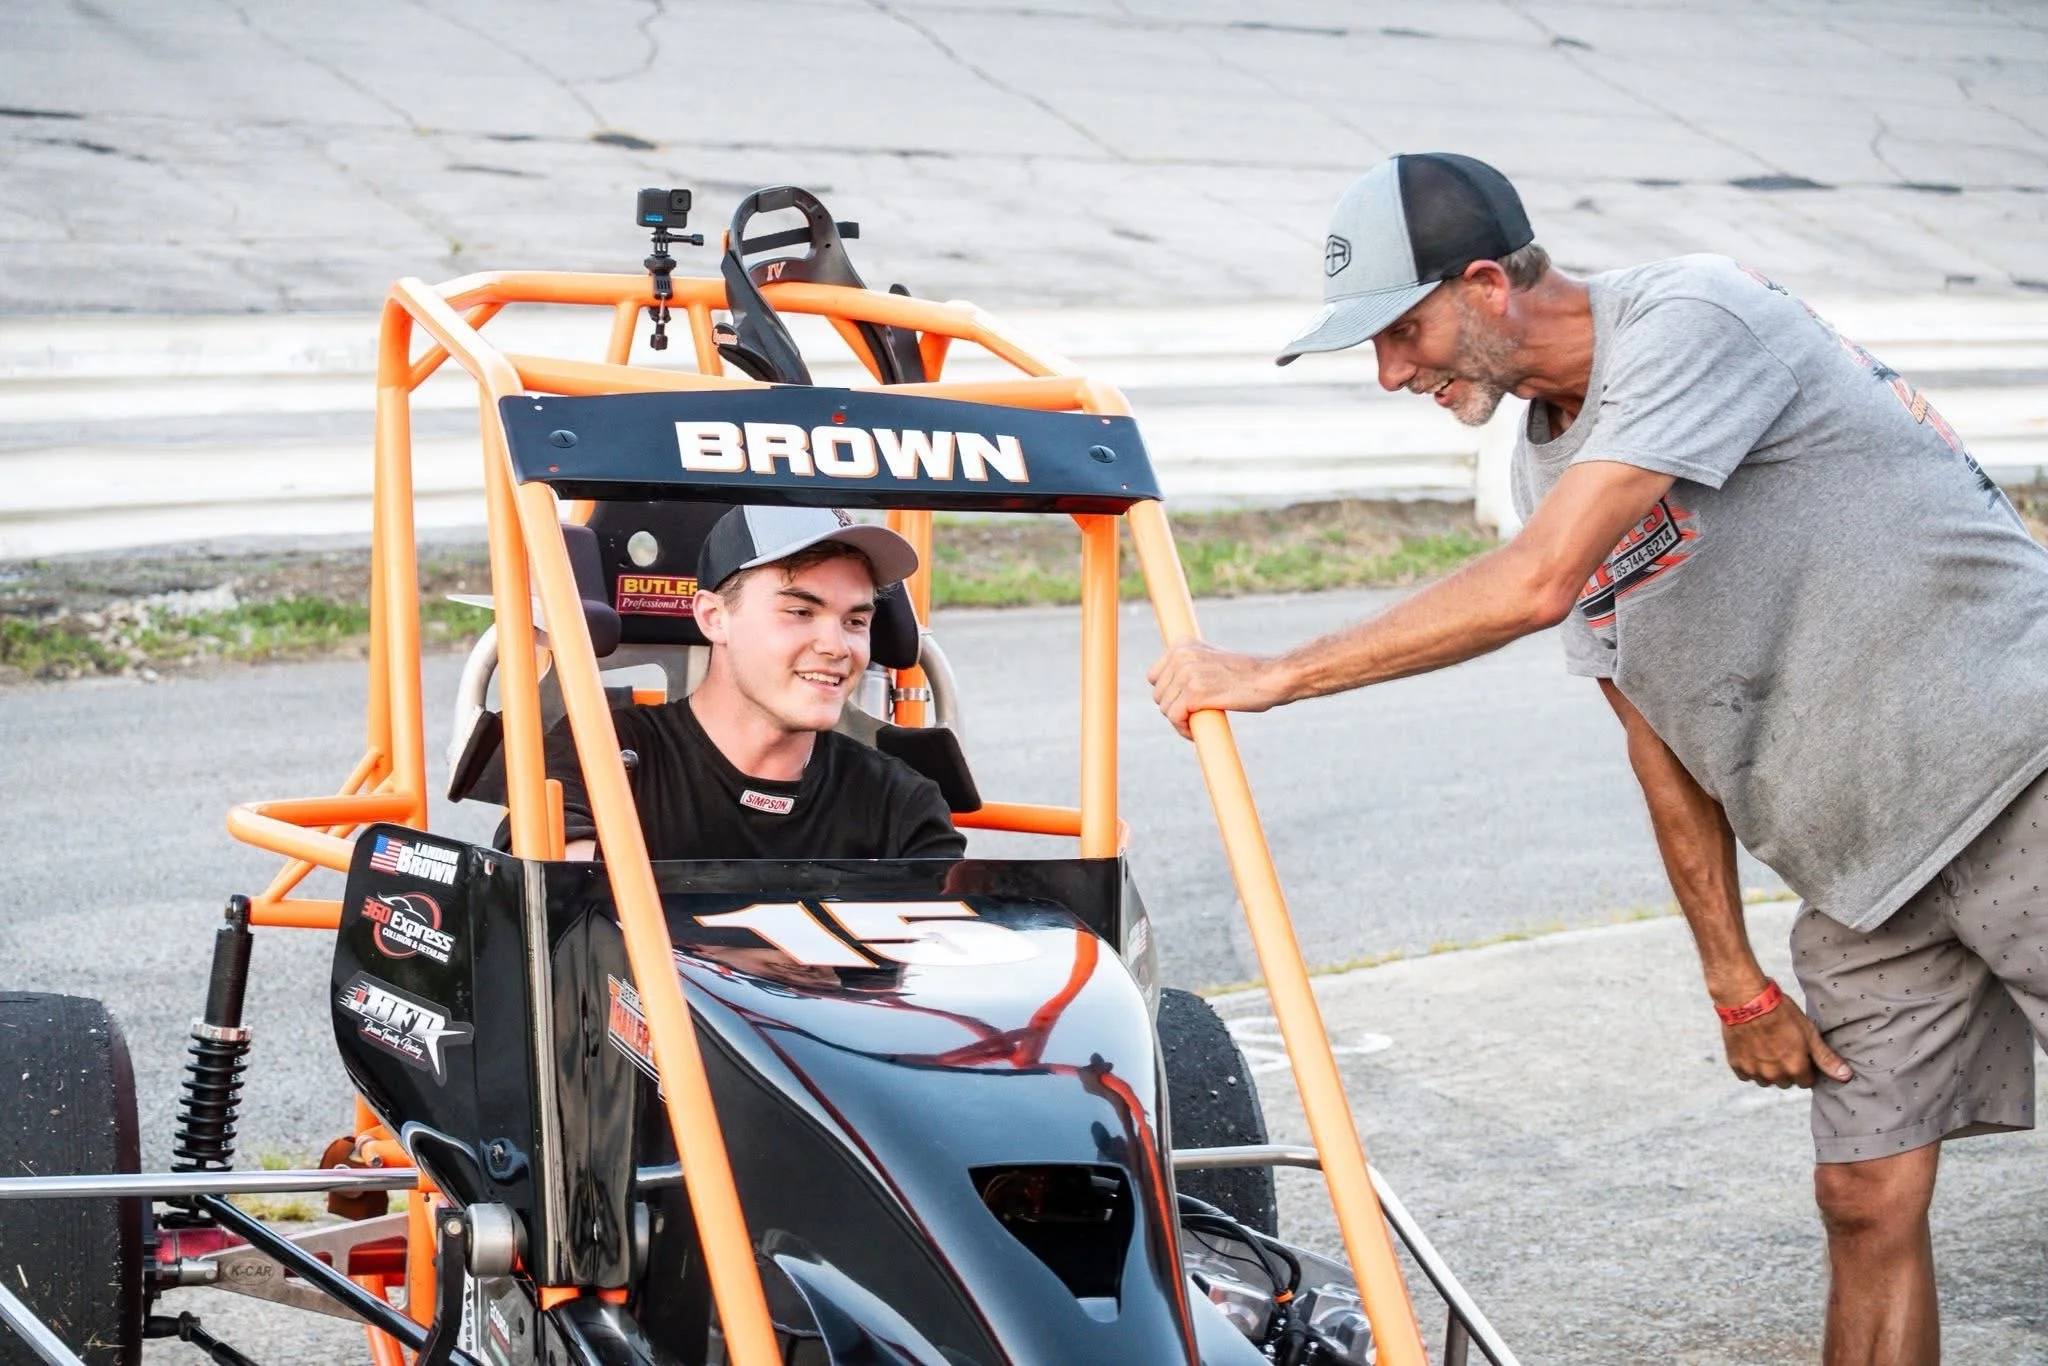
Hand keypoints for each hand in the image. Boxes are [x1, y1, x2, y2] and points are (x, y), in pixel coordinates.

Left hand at [1147, 640, 1286, 739]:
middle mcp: (1181, 655)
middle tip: (1194, 718)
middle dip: (1174, 710)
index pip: (1154, 676)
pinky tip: (1195, 732)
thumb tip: (1171, 689)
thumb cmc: (1248, 674)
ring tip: (1196, 725)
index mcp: (1183, 644)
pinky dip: (1183, 729)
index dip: (1168, 694)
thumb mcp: (1213, 660)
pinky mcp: (1194, 693)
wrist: (1272, 678)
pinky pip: (1175, 718)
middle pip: (1158, 695)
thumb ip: (1191, 667)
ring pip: (1165, 709)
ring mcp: (1186, 674)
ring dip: (1179, 722)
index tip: (1183, 705)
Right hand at [1722, 997, 1851, 1088]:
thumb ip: (1826, 1058)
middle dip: (1786, 1070)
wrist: (1746, 999)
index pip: (1807, 1082)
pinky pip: (1746, 1075)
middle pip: (1786, 1082)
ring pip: (1766, 1080)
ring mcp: (1754, 1071)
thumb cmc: (1781, 1012)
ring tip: (1766, 1048)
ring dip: (1768, 1070)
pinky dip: (1749, 1066)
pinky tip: (1751, 1049)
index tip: (1800, 1054)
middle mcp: (1775, 1074)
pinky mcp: (1736, 1064)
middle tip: (1782, 1048)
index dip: (1806, 1068)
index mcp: (1795, 1068)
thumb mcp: (1809, 1032)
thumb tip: (1846, 1076)